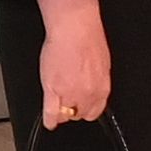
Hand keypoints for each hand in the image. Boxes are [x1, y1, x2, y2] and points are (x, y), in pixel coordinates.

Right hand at [36, 0, 115, 126]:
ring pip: (65, 114)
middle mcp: (88, 94)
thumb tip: (91, 86)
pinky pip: (51, 113)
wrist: (75, 28)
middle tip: (68, 103)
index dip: (86, 109)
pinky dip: (49, 120)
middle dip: (74, 110)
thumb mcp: (101, 63)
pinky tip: (49, 122)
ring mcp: (70, 94)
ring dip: (62, 112)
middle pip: (80, 114)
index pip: (95, 110)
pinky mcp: (53, 90)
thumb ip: (96, 80)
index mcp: (101, 88)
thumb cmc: (88, 39)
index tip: (81, 108)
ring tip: (57, 107)